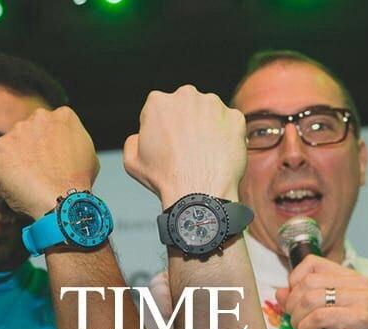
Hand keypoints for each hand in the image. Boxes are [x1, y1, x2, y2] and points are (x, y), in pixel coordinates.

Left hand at [0, 107, 99, 219]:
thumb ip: (72, 141)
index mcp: (63, 115)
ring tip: (28, 181)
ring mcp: (18, 131)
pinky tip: (17, 185)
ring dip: (16, 161)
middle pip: (29, 132)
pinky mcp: (1, 148)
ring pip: (11, 146)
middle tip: (38, 171)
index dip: (49, 145)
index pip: (50, 126)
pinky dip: (2, 174)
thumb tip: (64, 146)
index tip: (51, 160)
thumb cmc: (78, 182)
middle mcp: (39, 117)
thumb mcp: (88, 154)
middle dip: (30, 149)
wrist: (62, 200)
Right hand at [123, 85, 246, 207]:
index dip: (162, 128)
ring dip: (207, 127)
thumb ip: (132, 141)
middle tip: (187, 149)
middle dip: (186, 123)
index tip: (167, 144)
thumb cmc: (164, 179)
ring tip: (203, 155)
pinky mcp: (235, 117)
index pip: (160, 109)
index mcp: (158, 102)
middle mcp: (187, 95)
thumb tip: (140, 135)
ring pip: (209, 113)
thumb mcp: (132, 162)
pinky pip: (230, 125)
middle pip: (186, 106)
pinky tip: (218, 155)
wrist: (199, 193)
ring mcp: (214, 105)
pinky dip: (226, 137)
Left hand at [275, 255, 367, 328]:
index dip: (294, 281)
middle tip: (297, 322)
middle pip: (307, 282)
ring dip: (298, 319)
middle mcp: (358, 283)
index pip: (312, 262)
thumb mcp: (325, 313)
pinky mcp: (360, 318)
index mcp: (349, 276)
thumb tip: (280, 292)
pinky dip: (307, 328)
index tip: (294, 302)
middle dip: (293, 305)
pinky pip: (319, 317)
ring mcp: (361, 299)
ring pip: (310, 299)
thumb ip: (302, 299)